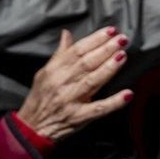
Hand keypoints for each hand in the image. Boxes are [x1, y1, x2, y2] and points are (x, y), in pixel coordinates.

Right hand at [17, 27, 132, 139]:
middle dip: (106, 49)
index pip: (78, 50)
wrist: (32, 127)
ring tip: (123, 55)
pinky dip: (114, 102)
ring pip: (93, 81)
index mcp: (55, 70)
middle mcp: (63, 83)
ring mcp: (71, 100)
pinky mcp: (79, 117)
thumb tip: (66, 34)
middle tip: (122, 39)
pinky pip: (99, 109)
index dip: (95, 39)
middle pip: (87, 62)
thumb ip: (59, 53)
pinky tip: (128, 94)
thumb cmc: (40, 98)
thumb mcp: (45, 72)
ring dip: (110, 68)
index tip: (110, 31)